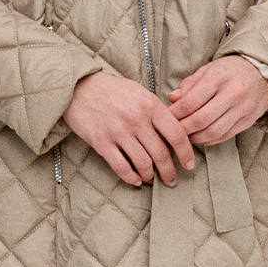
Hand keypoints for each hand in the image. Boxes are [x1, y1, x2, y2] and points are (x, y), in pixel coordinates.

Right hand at [63, 71, 197, 187]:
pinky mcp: (101, 141)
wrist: (79, 86)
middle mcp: (136, 118)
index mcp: (150, 105)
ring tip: (151, 178)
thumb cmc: (112, 90)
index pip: (176, 134)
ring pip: (143, 163)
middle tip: (171, 179)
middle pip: (161, 153)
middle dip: (169, 171)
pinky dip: (131, 177)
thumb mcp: (140, 93)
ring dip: (150, 175)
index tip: (189, 164)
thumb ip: (156, 112)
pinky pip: (121, 167)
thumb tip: (173, 133)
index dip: (186, 153)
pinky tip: (136, 179)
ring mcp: (118, 131)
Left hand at [166, 55, 267, 143]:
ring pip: (213, 132)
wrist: (263, 72)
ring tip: (184, 136)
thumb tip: (172, 99)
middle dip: (182, 128)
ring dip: (195, 138)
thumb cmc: (231, 70)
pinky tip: (200, 137)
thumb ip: (189, 84)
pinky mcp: (248, 120)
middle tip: (171, 131)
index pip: (190, 102)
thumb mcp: (208, 69)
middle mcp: (232, 94)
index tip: (164, 117)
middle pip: (200, 120)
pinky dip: (209, 140)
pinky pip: (225, 136)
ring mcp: (242, 109)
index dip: (174, 114)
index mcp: (219, 77)